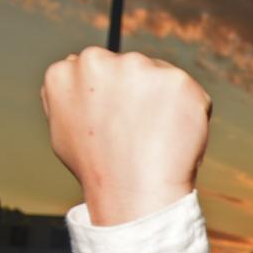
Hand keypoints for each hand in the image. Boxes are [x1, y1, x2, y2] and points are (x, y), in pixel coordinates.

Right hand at [41, 47, 211, 225]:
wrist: (134, 192)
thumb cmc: (99, 168)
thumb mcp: (63, 129)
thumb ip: (72, 94)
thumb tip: (75, 69)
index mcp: (65, 72)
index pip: (96, 69)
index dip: (111, 97)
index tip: (115, 121)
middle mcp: (97, 61)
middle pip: (130, 67)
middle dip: (138, 92)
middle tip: (138, 131)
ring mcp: (138, 67)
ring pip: (160, 77)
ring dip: (164, 100)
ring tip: (154, 136)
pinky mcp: (175, 79)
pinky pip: (189, 93)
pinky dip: (189, 112)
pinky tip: (174, 135)